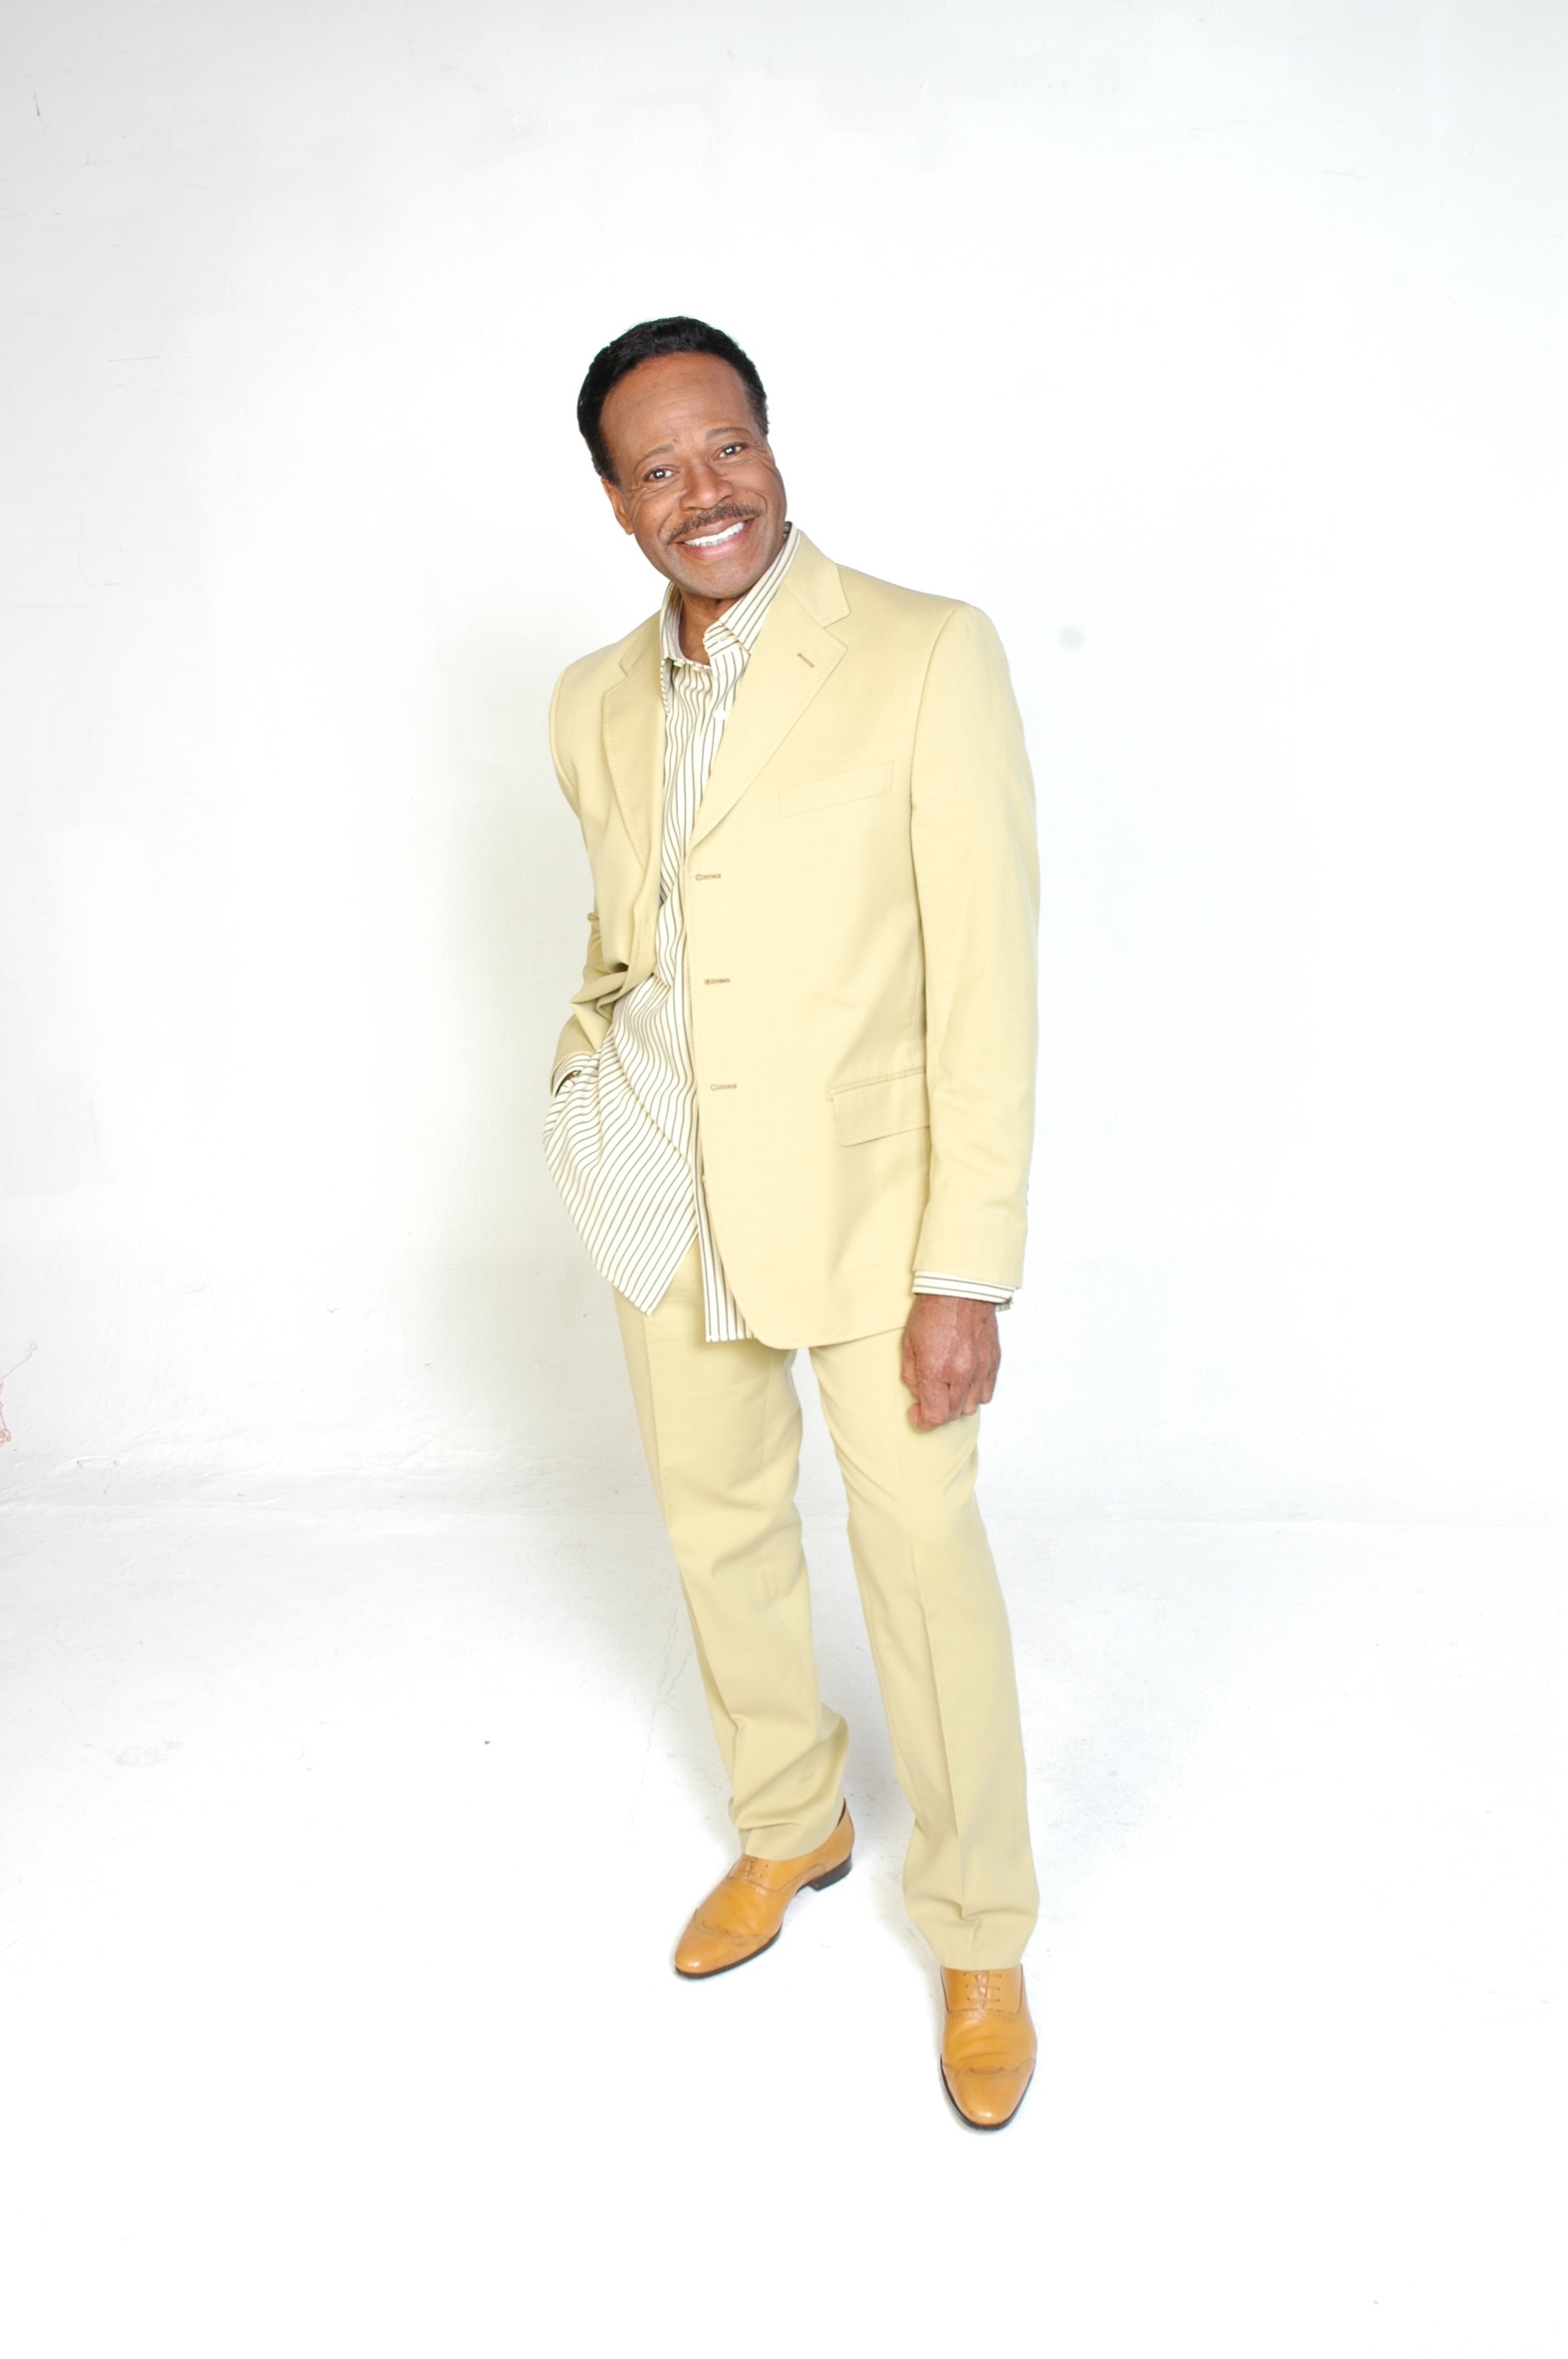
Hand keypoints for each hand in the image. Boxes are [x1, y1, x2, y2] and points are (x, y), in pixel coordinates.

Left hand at [900, 1295, 1000, 1429]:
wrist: (960, 1287)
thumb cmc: (932, 1311)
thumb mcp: (908, 1343)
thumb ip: (912, 1375)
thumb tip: (919, 1395)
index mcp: (937, 1369)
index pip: (935, 1416)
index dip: (923, 1421)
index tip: (916, 1413)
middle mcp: (962, 1372)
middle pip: (953, 1414)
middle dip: (938, 1412)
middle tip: (928, 1398)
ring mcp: (981, 1368)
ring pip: (972, 1407)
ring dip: (958, 1404)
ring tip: (947, 1388)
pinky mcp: (994, 1361)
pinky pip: (987, 1392)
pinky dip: (975, 1393)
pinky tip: (964, 1381)